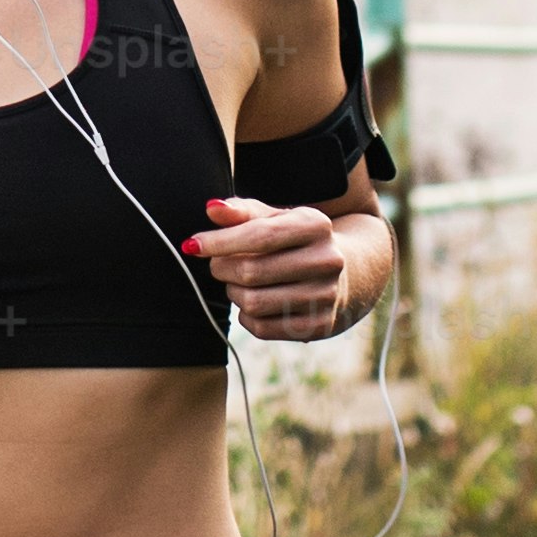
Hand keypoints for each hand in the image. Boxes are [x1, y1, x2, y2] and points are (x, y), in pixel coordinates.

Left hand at [194, 197, 360, 341]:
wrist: (344, 273)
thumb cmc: (293, 240)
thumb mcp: (273, 218)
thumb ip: (241, 212)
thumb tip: (212, 208)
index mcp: (315, 225)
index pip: (259, 235)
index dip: (220, 242)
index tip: (193, 245)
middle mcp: (327, 260)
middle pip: (252, 272)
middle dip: (222, 269)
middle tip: (218, 265)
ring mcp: (326, 295)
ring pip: (254, 303)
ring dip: (233, 293)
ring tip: (237, 282)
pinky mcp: (320, 325)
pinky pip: (263, 328)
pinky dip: (246, 316)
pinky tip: (253, 301)